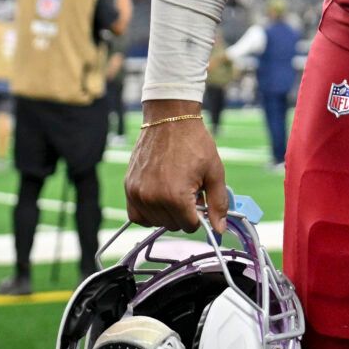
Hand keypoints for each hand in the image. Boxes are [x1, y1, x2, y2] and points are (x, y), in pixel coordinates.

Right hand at [126, 100, 227, 231]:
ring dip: (167, 213)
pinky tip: (159, 198)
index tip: (200, 200)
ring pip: (155, 222)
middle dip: (184, 214)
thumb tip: (219, 229)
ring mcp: (137, 193)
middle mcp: (153, 198)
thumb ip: (218, 203)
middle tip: (189, 192)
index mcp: (176, 196)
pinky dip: (148, 213)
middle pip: (173, 225)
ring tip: (174, 189)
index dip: (199, 215)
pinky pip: (136, 215)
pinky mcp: (129, 187)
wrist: (170, 119)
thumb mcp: (215, 172)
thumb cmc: (194, 143)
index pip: (190, 226)